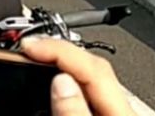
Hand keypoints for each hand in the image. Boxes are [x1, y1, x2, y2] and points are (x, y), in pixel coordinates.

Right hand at [19, 37, 134, 115]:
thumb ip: (75, 115)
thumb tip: (60, 82)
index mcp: (124, 113)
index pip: (92, 67)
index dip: (57, 49)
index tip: (29, 46)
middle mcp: (126, 111)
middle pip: (93, 66)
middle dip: (57, 51)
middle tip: (28, 48)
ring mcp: (119, 114)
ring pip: (92, 79)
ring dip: (61, 64)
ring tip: (36, 59)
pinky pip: (91, 94)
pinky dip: (69, 82)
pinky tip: (56, 83)